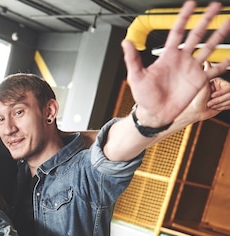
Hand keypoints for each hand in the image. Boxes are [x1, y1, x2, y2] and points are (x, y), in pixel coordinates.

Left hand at [122, 1, 229, 127]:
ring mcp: (191, 69)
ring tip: (228, 23)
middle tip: (215, 7)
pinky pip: (213, 70)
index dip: (184, 18)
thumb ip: (132, 59)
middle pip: (196, 35)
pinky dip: (223, 64)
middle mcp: (181, 59)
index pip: (177, 32)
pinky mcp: (198, 80)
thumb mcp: (136, 76)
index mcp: (167, 56)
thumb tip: (125, 42)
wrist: (154, 114)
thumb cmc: (144, 96)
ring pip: (208, 47)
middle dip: (206, 20)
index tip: (191, 4)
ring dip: (219, 35)